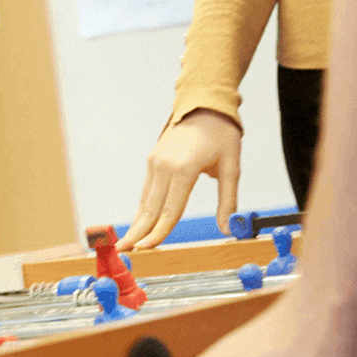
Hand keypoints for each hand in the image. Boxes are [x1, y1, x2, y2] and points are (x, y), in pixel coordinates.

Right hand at [120, 108, 241, 249]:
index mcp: (183, 169)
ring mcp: (155, 162)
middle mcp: (164, 166)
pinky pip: (147, 189)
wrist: (206, 104)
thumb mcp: (232, 167)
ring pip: (145, 199)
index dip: (159, 232)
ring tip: (128, 242)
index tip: (148, 249)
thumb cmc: (221, 134)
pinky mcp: (153, 160)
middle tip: (125, 252)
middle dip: (138, 232)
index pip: (170, 209)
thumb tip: (228, 228)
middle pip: (150, 207)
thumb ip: (228, 200)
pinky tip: (140, 220)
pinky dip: (143, 207)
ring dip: (137, 222)